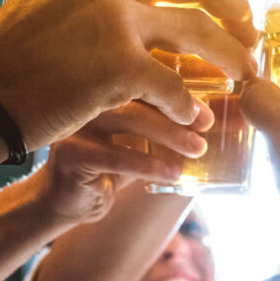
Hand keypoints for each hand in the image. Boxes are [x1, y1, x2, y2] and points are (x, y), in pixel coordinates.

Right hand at [0, 0, 257, 150]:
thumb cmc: (21, 47)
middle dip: (237, 4)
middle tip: (249, 26)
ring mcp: (112, 17)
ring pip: (203, 33)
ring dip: (232, 56)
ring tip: (243, 73)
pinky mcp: (117, 67)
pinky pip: (177, 88)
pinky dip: (189, 107)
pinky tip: (193, 119)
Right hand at [36, 99, 211, 224]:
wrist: (70, 201)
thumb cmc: (109, 165)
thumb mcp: (141, 140)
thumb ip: (165, 124)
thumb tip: (210, 119)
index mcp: (103, 87)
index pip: (145, 79)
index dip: (179, 93)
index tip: (207, 112)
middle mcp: (87, 97)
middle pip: (137, 93)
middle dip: (177, 111)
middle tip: (206, 127)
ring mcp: (74, 123)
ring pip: (127, 118)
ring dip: (168, 133)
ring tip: (197, 149)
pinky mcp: (70, 153)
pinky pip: (116, 155)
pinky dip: (148, 164)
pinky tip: (173, 172)